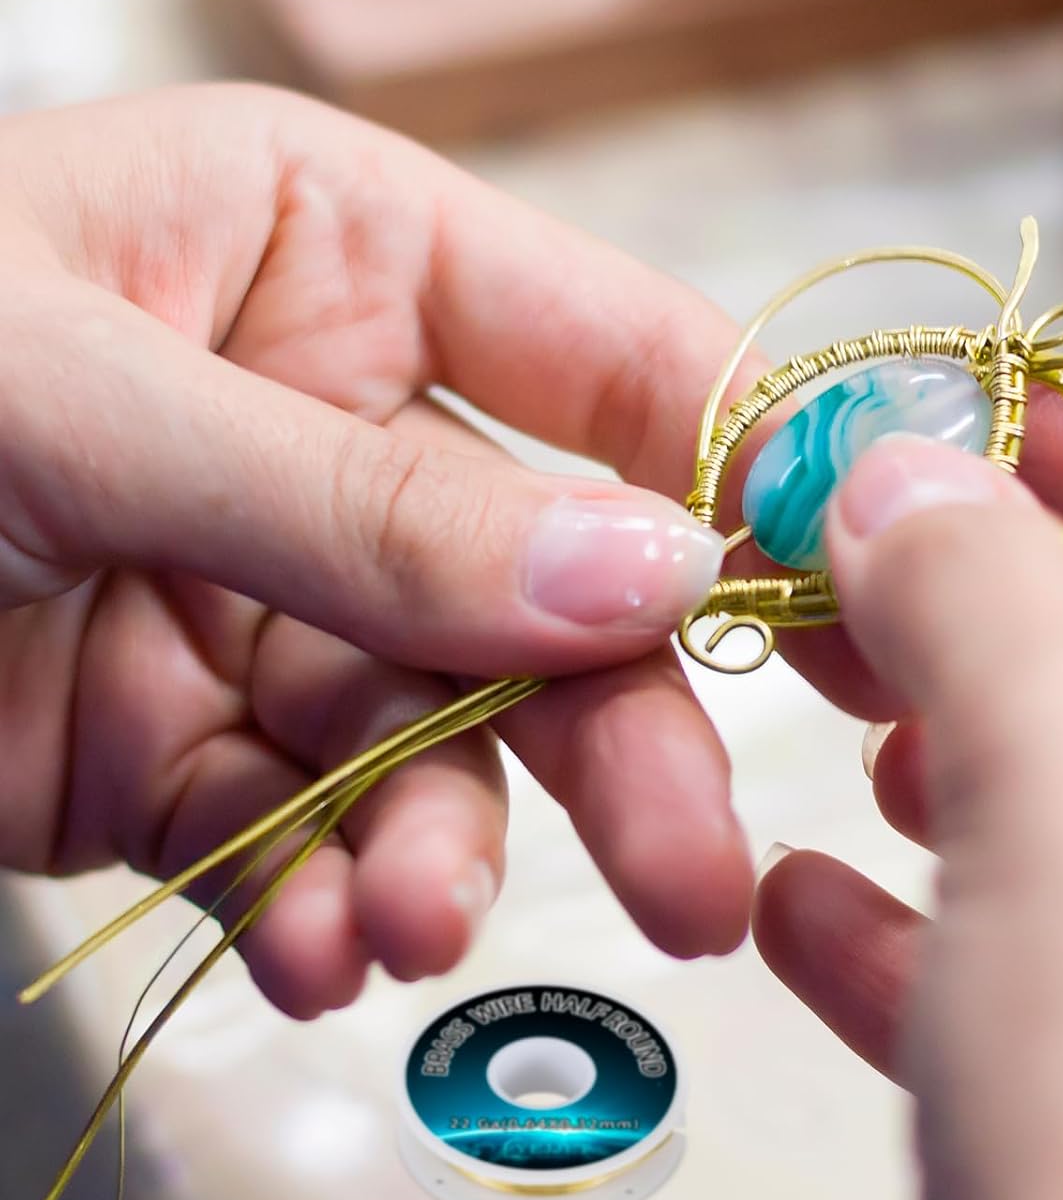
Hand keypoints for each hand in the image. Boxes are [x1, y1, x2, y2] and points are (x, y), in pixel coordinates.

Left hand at [0, 84, 752, 1015]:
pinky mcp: (198, 743)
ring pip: (443, 735)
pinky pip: (317, 829)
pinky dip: (329, 899)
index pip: (609, 354)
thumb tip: (644, 570)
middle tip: (695, 877)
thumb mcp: (70, 395)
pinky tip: (320, 944)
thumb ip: (366, 499)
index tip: (848, 587)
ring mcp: (277, 593)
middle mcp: (336, 423)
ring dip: (447, 844)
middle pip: (551, 586)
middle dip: (615, 733)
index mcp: (333, 255)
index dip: (739, 467)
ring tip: (410, 926)